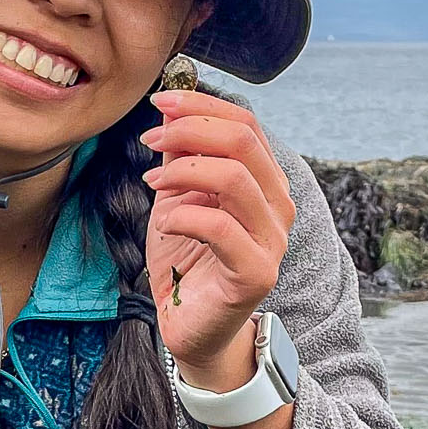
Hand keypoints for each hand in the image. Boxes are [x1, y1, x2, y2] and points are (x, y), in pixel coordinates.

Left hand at [140, 89, 295, 386]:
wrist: (191, 326)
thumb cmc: (186, 261)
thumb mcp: (177, 197)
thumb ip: (181, 157)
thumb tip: (170, 109)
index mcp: (264, 182)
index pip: (246, 124)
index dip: (202, 105)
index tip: (161, 102)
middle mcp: (277, 207)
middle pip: (243, 142)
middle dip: (190, 130)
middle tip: (150, 138)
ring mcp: (271, 240)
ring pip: (233, 178)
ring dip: (183, 171)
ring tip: (153, 184)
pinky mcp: (256, 272)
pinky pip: (218, 226)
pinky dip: (182, 215)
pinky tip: (164, 223)